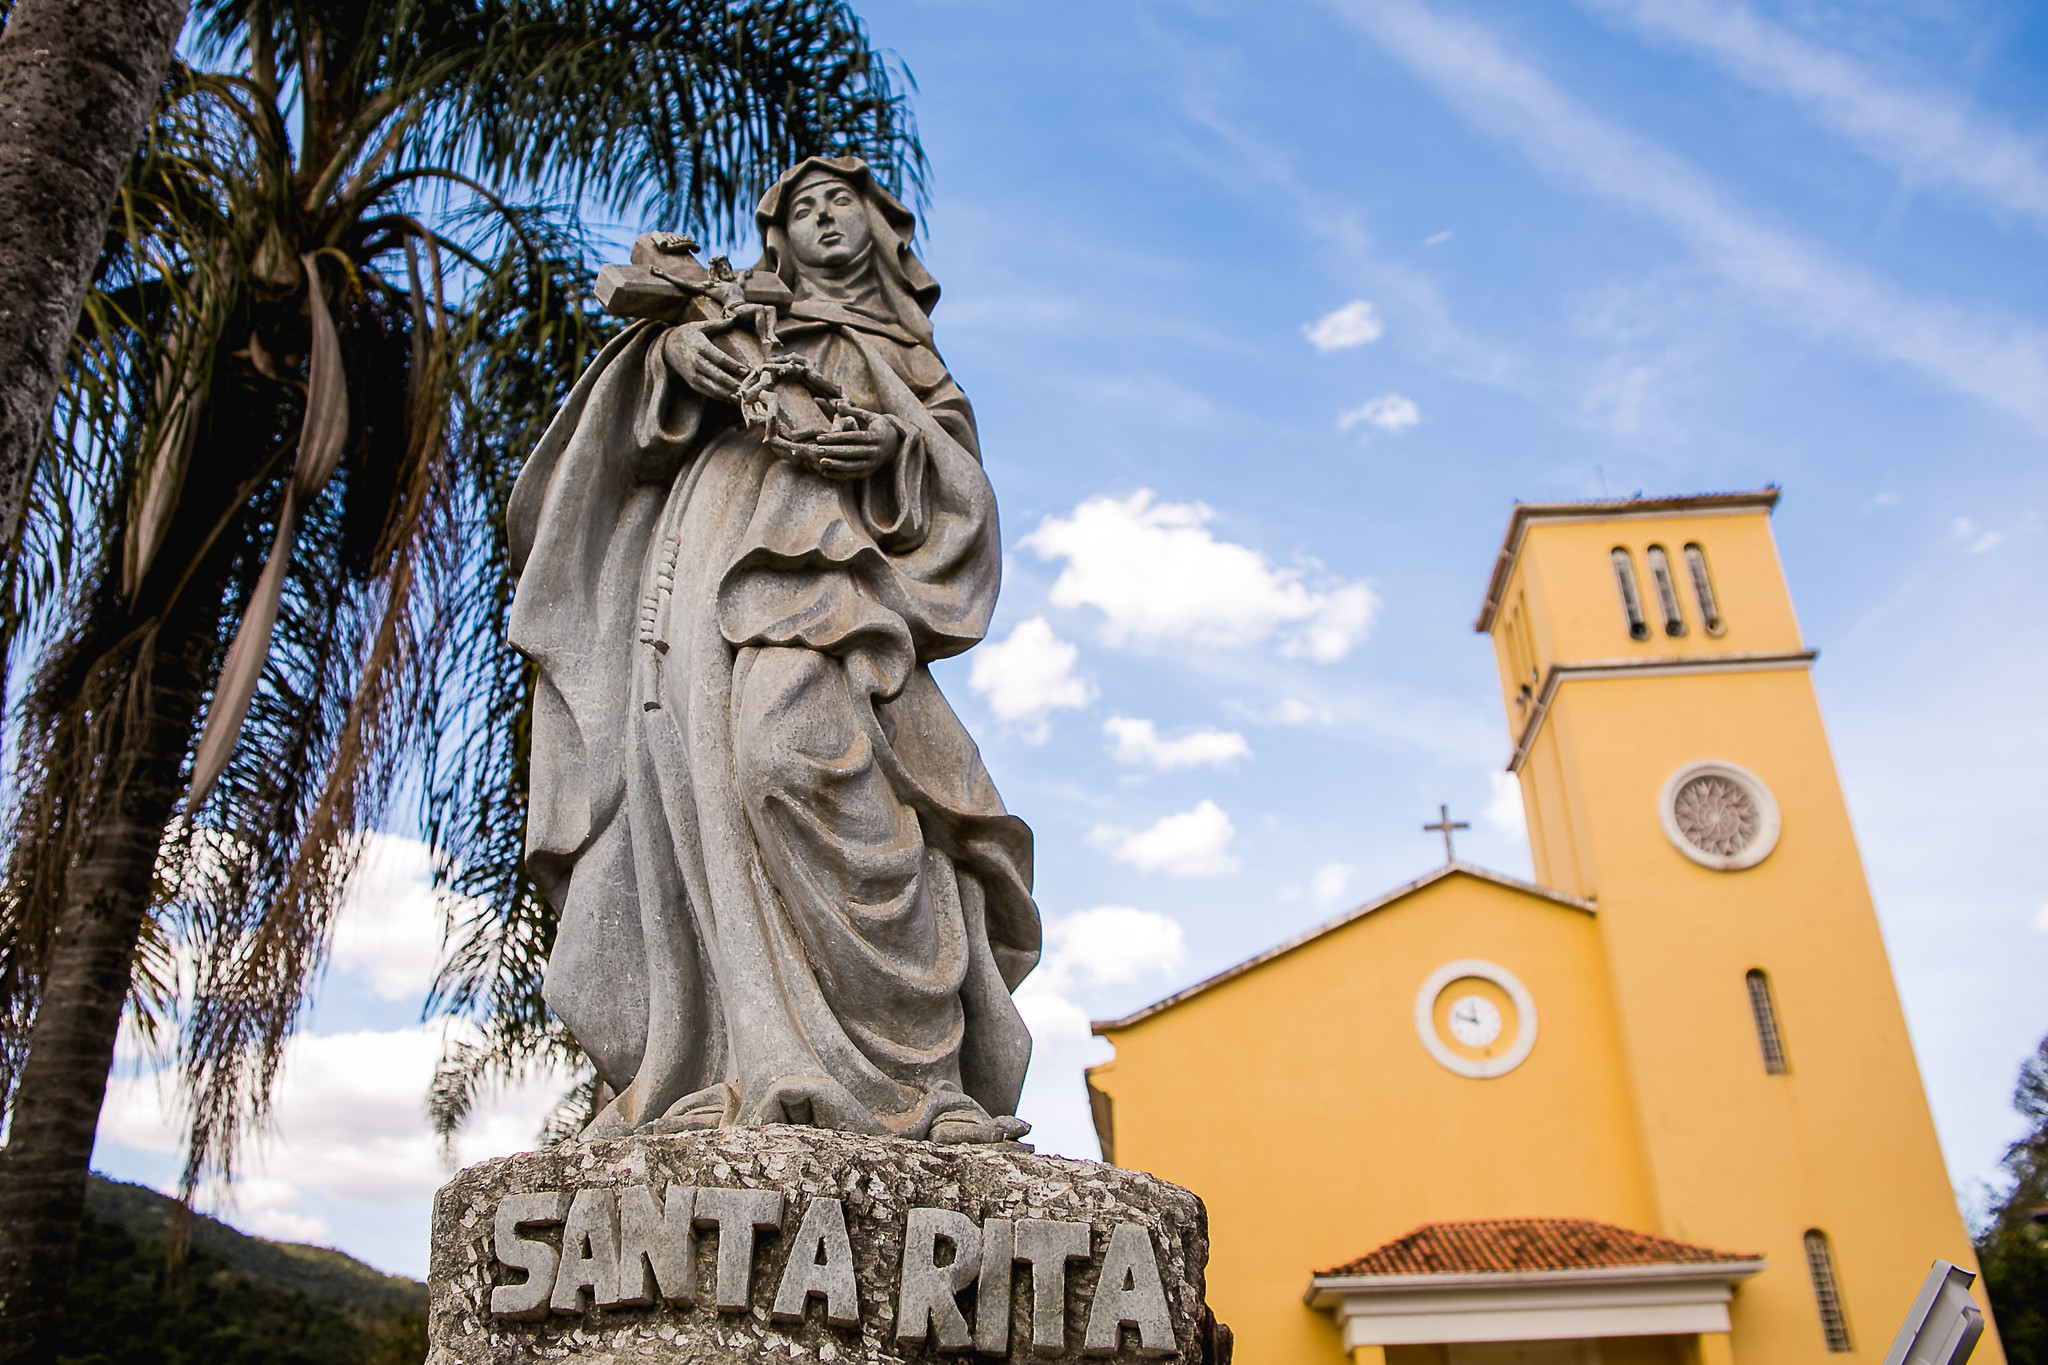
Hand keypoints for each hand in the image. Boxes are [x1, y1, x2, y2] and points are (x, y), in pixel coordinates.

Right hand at [661, 322, 744, 401]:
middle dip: (732, 383)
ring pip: (711, 386)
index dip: (733, 365)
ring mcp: (692, 374)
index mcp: (700, 347)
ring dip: (727, 393)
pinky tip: (730, 399)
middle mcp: (695, 362)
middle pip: (716, 375)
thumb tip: (734, 317)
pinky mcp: (691, 382)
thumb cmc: (687, 334)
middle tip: (747, 389)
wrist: (666, 346)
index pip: (719, 358)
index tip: (746, 371)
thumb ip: (718, 324)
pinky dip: (719, 397)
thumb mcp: (700, 326)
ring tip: (741, 398)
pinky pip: (706, 392)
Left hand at [772, 408, 901, 480]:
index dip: (835, 438)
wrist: (895, 445)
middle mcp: (876, 451)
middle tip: (816, 450)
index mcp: (876, 436)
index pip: (852, 437)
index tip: (820, 438)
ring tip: (820, 462)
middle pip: (851, 452)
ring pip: (852, 466)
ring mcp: (873, 464)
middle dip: (833, 451)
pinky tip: (826, 472)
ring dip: (835, 465)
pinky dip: (839, 475)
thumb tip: (838, 404)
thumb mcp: (870, 416)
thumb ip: (854, 411)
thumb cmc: (879, 427)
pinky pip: (852, 475)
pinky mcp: (869, 472)